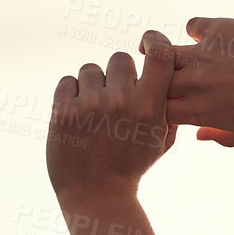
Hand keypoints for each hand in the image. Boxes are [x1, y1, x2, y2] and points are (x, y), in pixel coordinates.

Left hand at [46, 29, 179, 197]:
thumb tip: (170, 73)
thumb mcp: (161, 140)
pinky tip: (79, 116)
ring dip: (93, 86)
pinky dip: (71, 95)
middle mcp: (121, 102)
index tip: (148, 43)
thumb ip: (167, 107)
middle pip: (120, 58)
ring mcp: (90, 106)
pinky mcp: (63, 111)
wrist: (97, 193)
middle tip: (116, 98)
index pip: (160, 54)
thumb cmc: (132, 164)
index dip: (155, 41)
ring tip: (95, 112)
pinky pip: (67, 81)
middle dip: (118, 74)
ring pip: (90, 69)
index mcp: (150, 108)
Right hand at [165, 17, 233, 146]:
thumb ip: (224, 138)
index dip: (158, 108)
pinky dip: (197, 30)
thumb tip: (199, 136)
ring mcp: (205, 54)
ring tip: (153, 48)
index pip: (158, 111)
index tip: (165, 105)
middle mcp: (196, 83)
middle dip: (151, 79)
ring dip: (155, 50)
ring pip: (162, 51)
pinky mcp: (220, 28)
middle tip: (153, 74)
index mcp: (201, 112)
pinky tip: (207, 34)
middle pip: (153, 81)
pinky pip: (194, 25)